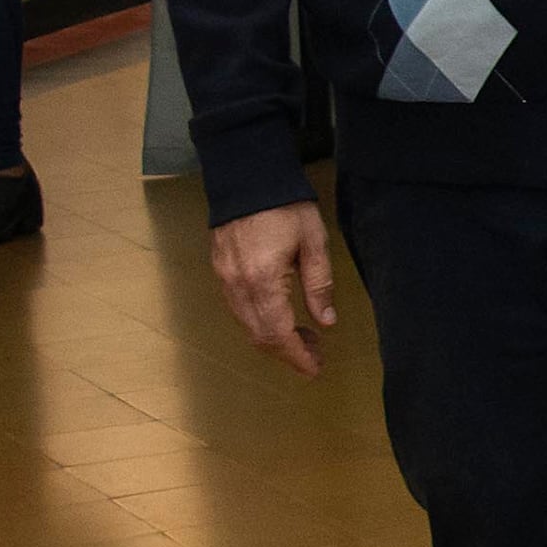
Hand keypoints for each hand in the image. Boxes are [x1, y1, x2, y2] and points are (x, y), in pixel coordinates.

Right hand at [208, 203, 338, 374]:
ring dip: (273, 338)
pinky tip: (281, 317)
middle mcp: (237, 285)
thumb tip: (327, 322)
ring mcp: (224, 278)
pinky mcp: (220, 270)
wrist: (248, 177)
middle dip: (287, 352)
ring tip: (304, 337)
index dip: (297, 356)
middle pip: (258, 336)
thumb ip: (320, 285)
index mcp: (263, 281)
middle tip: (315, 356)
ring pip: (246, 325)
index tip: (316, 369)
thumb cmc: (286, 206)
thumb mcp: (315, 243)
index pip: (277, 334)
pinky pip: (237, 309)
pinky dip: (259, 322)